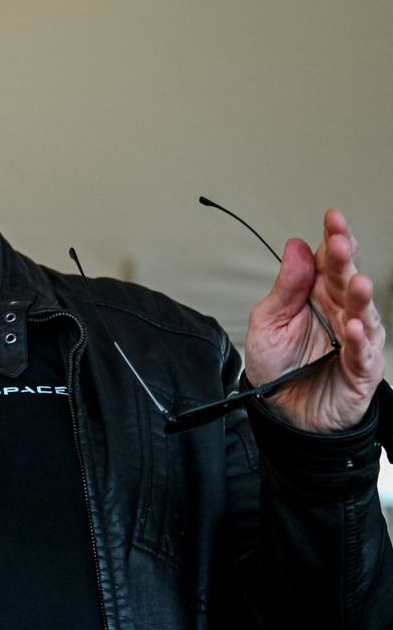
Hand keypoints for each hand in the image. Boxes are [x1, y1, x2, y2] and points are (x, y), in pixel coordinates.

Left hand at [245, 209, 385, 432]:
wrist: (282, 412)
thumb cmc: (278, 366)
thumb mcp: (268, 321)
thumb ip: (284, 287)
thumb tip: (295, 247)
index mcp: (318, 295)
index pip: (330, 261)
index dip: (334, 238)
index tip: (332, 217)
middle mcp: (341, 312)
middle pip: (347, 280)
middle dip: (345, 260)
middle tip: (340, 241)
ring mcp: (355, 339)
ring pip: (363, 313)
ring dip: (360, 296)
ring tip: (357, 282)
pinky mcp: (361, 369)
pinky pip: (363, 353)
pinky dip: (359, 340)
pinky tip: (355, 327)